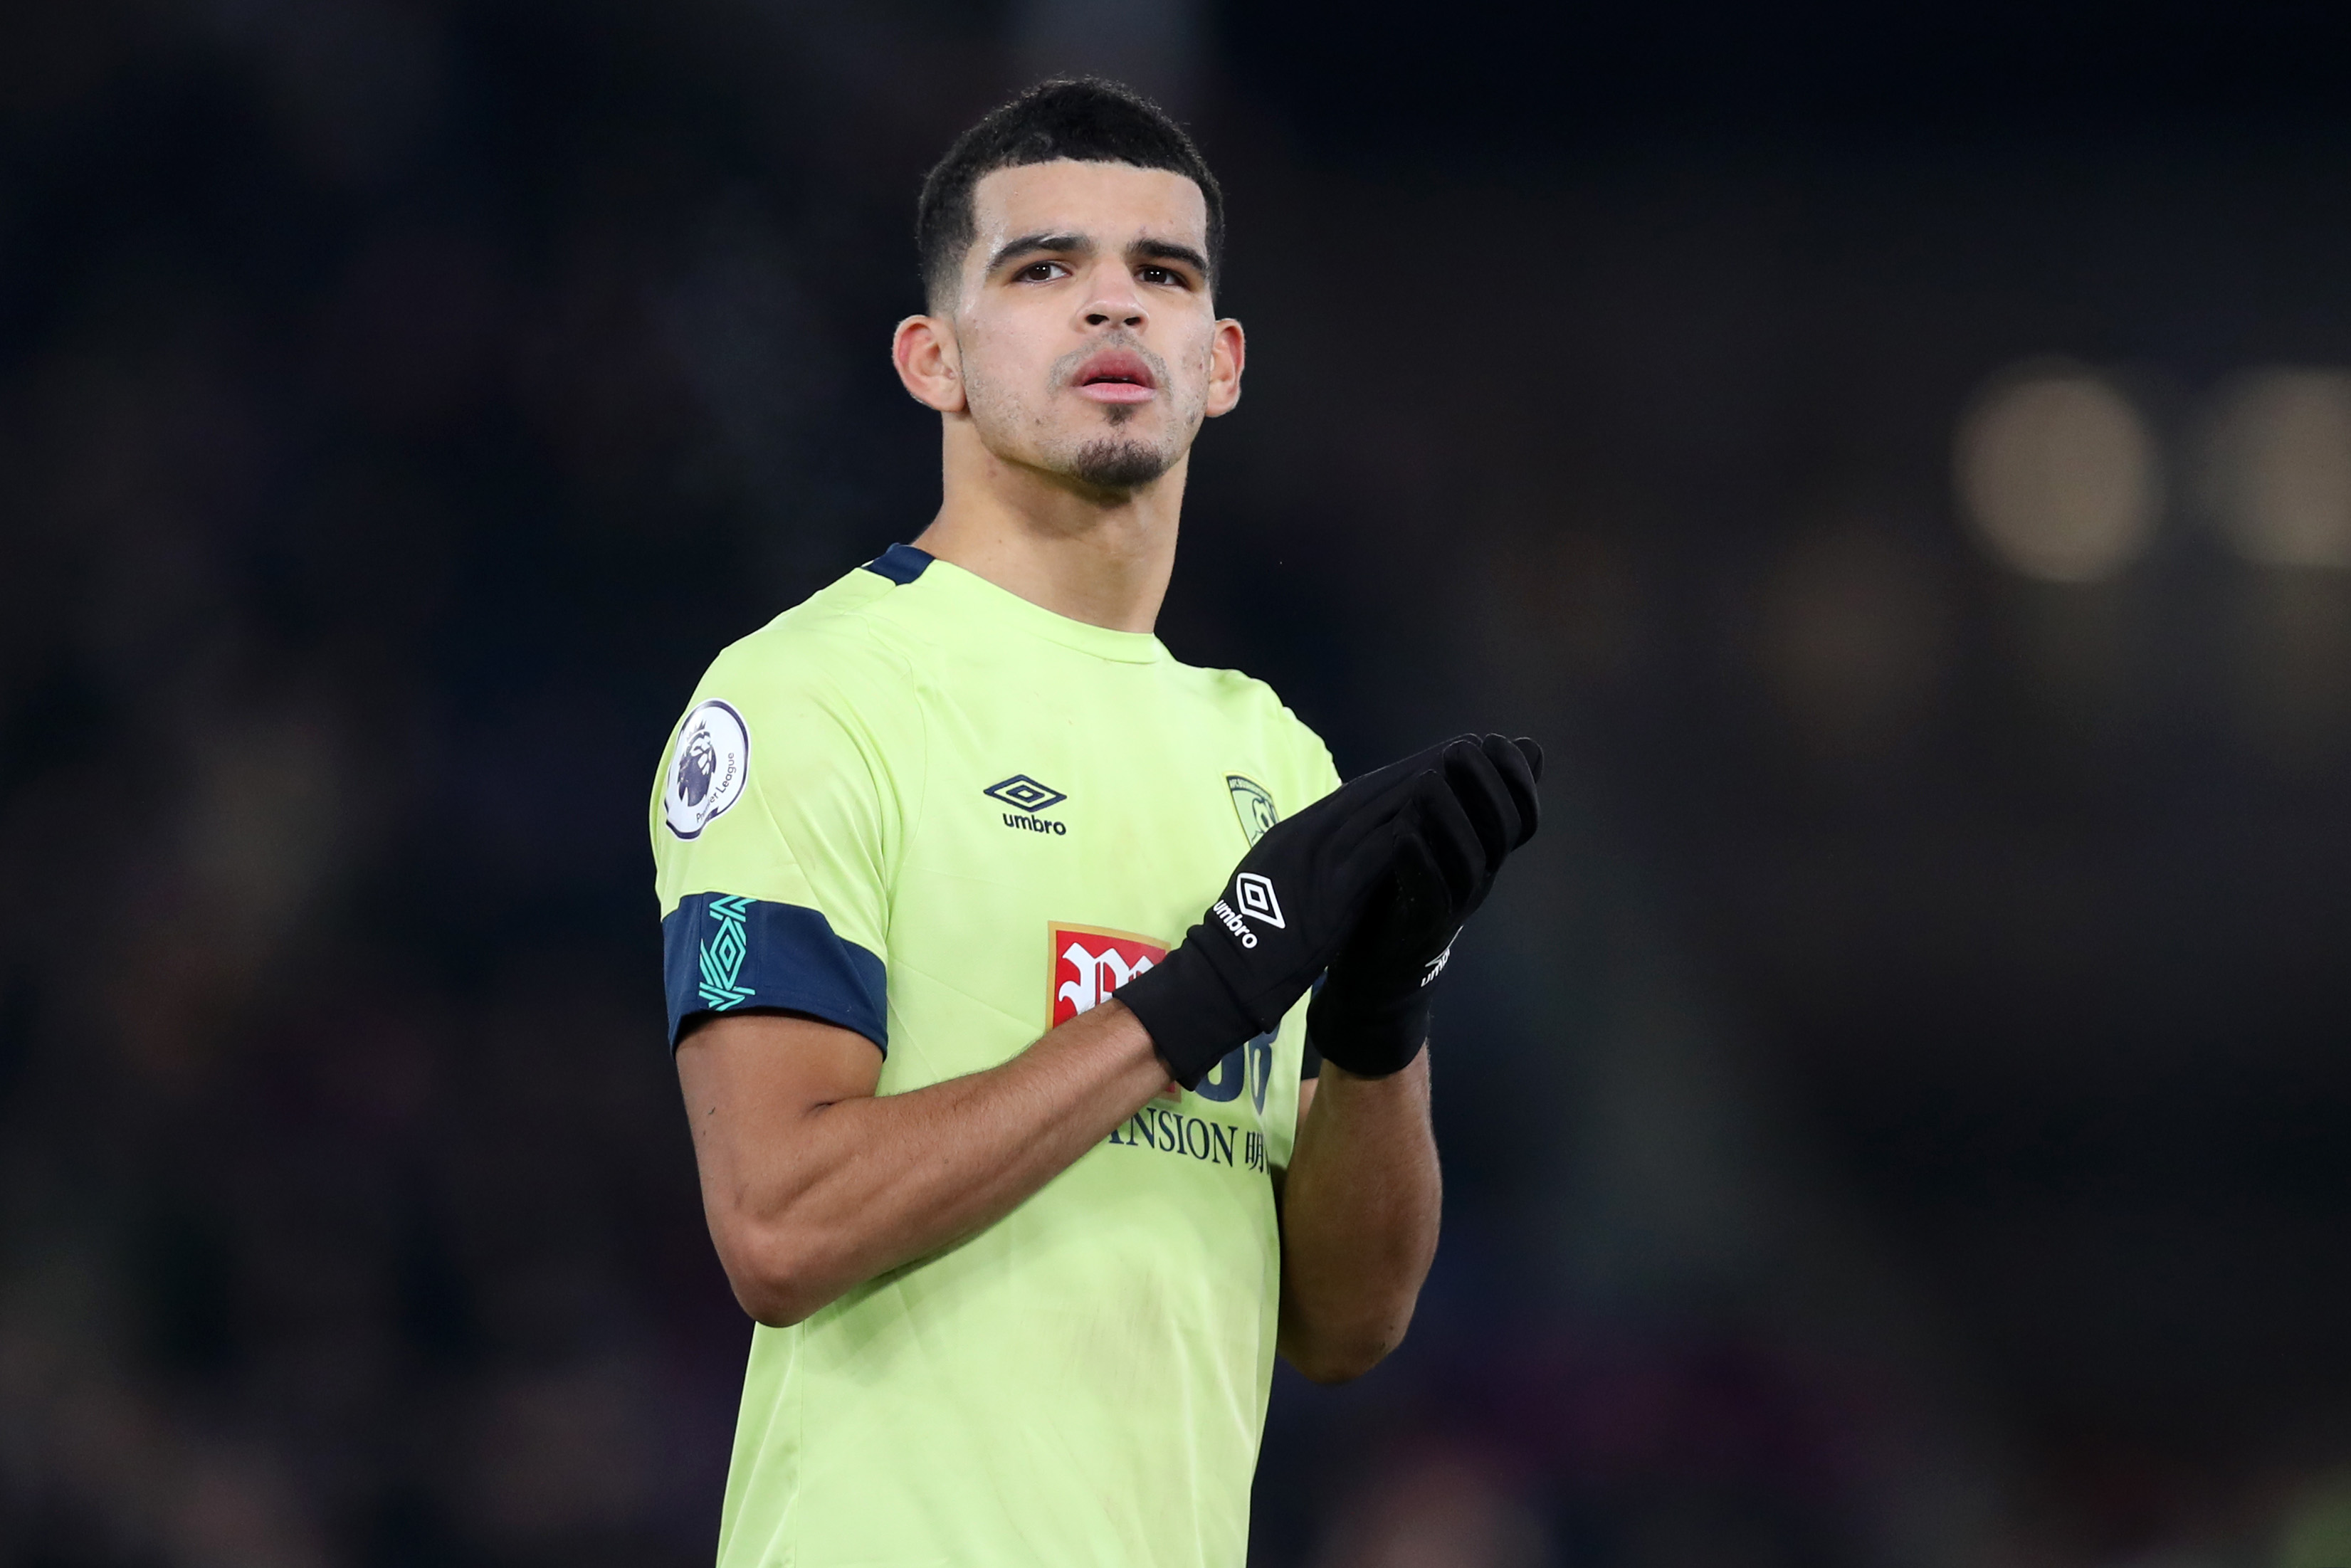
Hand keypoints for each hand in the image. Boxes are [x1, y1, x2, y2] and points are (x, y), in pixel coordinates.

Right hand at [1118, 741, 1466, 1087]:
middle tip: (1457, 748)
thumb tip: (1324, 847)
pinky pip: (1382, 850)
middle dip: (1417, 768)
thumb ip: (1302, 857)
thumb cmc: (1243, 934)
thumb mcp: (1272, 878)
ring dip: (1426, 787)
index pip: (1352, 795)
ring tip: (1462, 770)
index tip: (1425, 761)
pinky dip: (1414, 830)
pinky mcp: (1336, 887)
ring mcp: (1322, 858)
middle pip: (1372, 791)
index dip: (1393, 775)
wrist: (1226, 968)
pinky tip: (1444, 817)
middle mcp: (1310, 834)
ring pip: (1382, 811)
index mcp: (1295, 833)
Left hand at [1308, 735, 1541, 1076]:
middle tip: (1457, 749)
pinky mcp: (1423, 927)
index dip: (1518, 777)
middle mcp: (1480, 875)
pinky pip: (1431, 894)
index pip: (1523, 813)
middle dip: (1485, 784)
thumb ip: (1473, 793)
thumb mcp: (1443, 834)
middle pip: (1505, 830)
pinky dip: (1419, 860)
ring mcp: (1455, 903)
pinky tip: (1403, 831)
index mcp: (1486, 851)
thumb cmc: (1409, 886)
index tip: (1495, 739)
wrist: (1377, 965)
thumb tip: (1527, 745)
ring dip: (1451, 816)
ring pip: (1472, 860)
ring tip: (1427, 782)